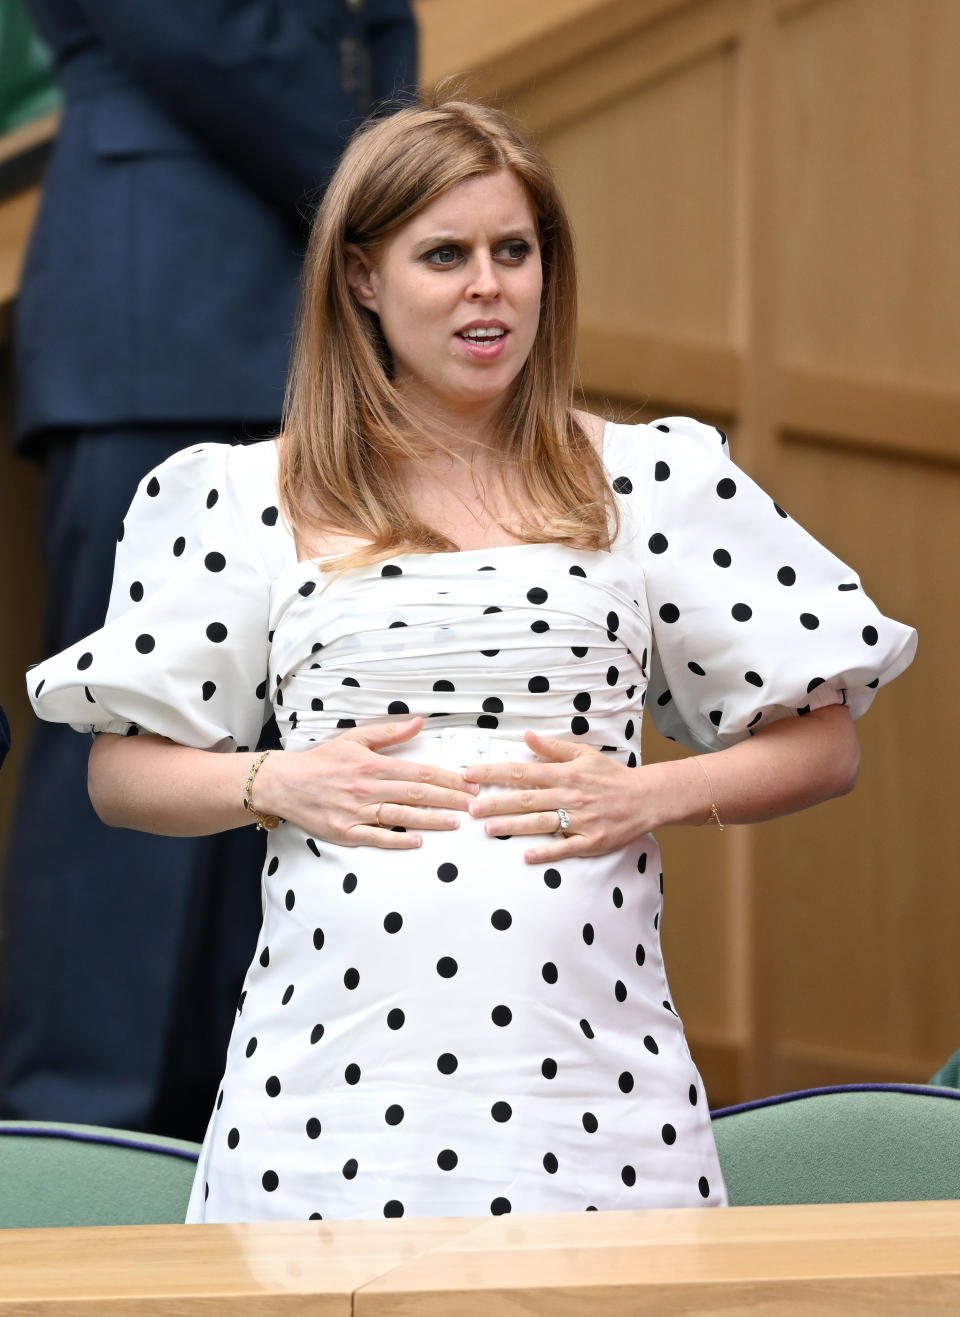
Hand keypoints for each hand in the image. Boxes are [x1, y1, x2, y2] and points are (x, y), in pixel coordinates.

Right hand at [255, 717, 477, 848]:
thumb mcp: (355, 739)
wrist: (284, 783)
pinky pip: (376, 837)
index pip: (419, 772)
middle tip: (474, 804)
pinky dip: (397, 839)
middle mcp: (368, 788)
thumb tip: (420, 722)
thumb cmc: (323, 761)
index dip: (448, 779)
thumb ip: (390, 733)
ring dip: (431, 819)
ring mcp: (357, 811)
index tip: (469, 784)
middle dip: (450, 799)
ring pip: (401, 815)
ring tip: (456, 822)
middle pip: (417, 794)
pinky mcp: (345, 831)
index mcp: (373, 765)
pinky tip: (418, 841)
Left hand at [464, 730, 669, 863]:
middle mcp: (569, 796)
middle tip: (471, 807)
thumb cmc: (611, 776)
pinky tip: (526, 856)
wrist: (645, 798)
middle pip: (526, 799)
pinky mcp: (591, 841)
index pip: (523, 772)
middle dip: (497, 802)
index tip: (470, 774)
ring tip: (488, 829)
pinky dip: (546, 852)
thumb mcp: (583, 754)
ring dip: (513, 826)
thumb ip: (553, 748)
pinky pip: (565, 849)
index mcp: (565, 774)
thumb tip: (526, 737)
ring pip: (540, 823)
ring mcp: (580, 821)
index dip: (494, 772)